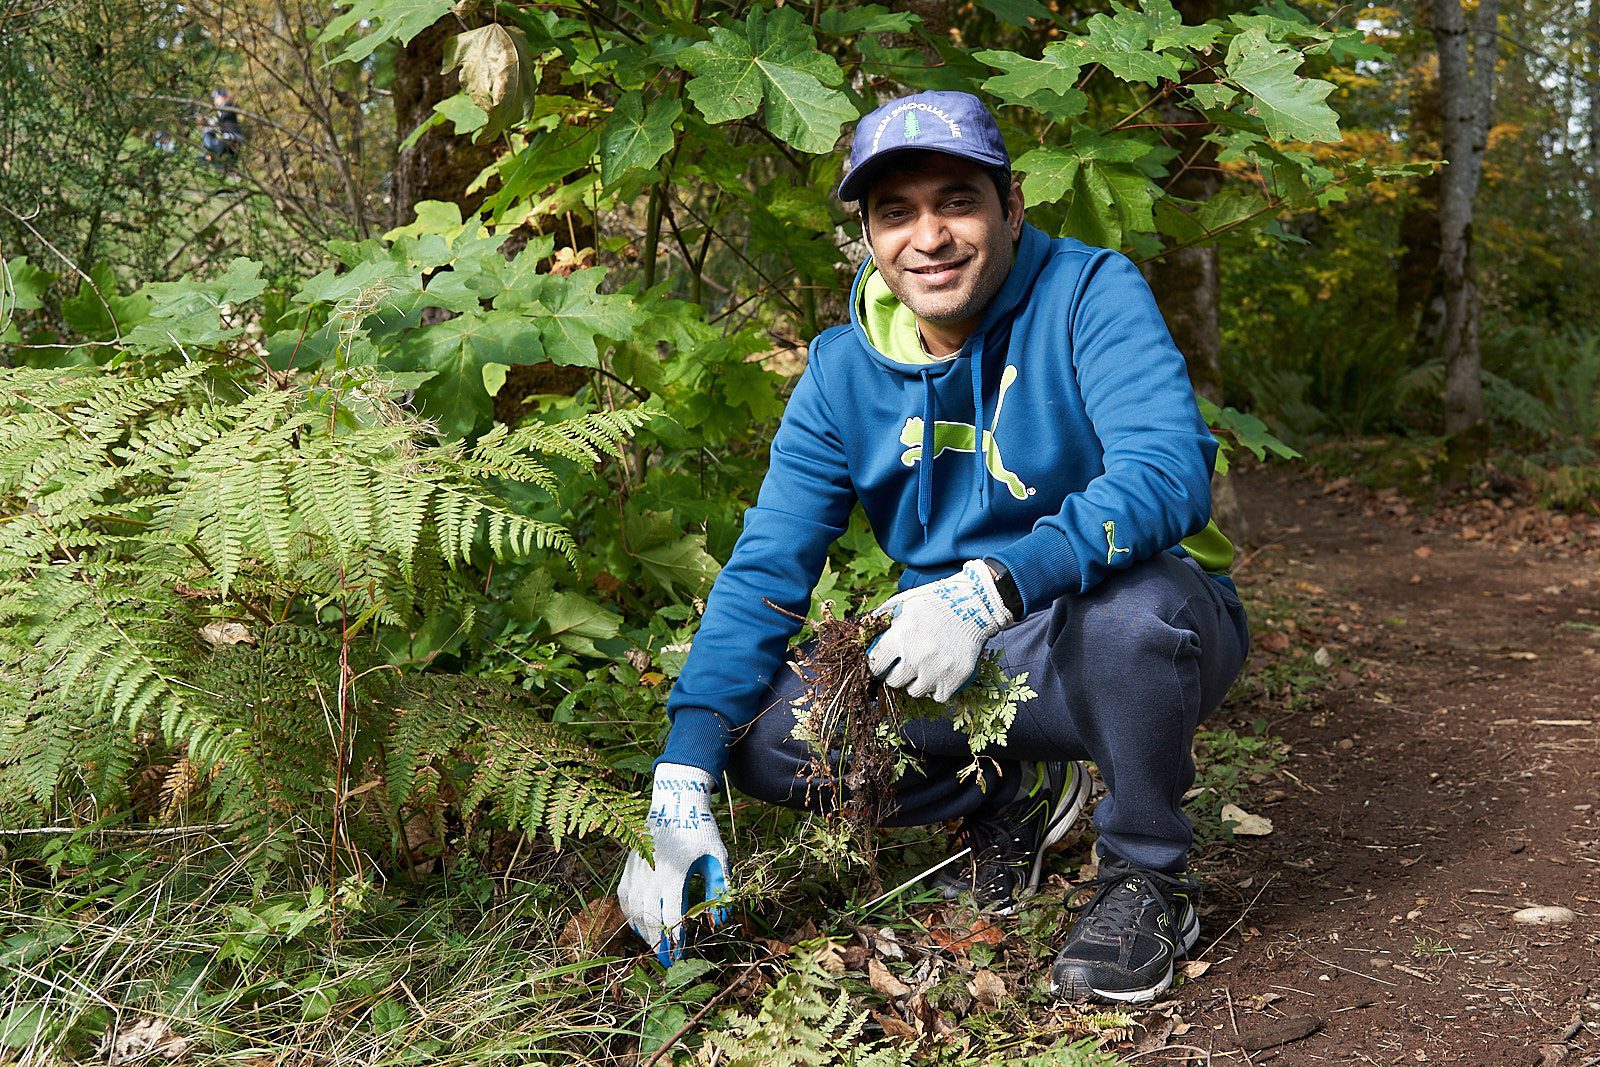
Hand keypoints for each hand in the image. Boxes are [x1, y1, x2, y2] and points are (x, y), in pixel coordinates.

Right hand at [618, 763, 729, 965]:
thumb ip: (720, 889)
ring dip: (644, 932)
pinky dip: (631, 916)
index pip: (671, 916)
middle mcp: (651, 873)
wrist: (675, 802)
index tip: (681, 955)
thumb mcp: (718, 857)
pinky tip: (641, 926)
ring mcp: (637, 870)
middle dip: (658, 943)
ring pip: (634, 910)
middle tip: (668, 961)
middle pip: (650, 918)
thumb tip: (720, 920)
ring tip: (656, 946)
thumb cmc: (700, 830)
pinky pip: (625, 898)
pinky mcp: (630, 867)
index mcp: (675, 872)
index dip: (675, 939)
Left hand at [866, 560, 1013, 701]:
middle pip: (893, 682)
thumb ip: (882, 618)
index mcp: (899, 637)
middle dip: (897, 673)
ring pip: (914, 692)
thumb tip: (862, 633)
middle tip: (908, 663)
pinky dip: (937, 688)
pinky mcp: (955, 679)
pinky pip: (937, 696)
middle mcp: (915, 656)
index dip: (878, 665)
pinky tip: (940, 672)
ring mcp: (936, 670)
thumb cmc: (935, 602)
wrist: (973, 605)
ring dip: (917, 682)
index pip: (875, 666)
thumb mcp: (904, 601)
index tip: (884, 663)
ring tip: (925, 666)